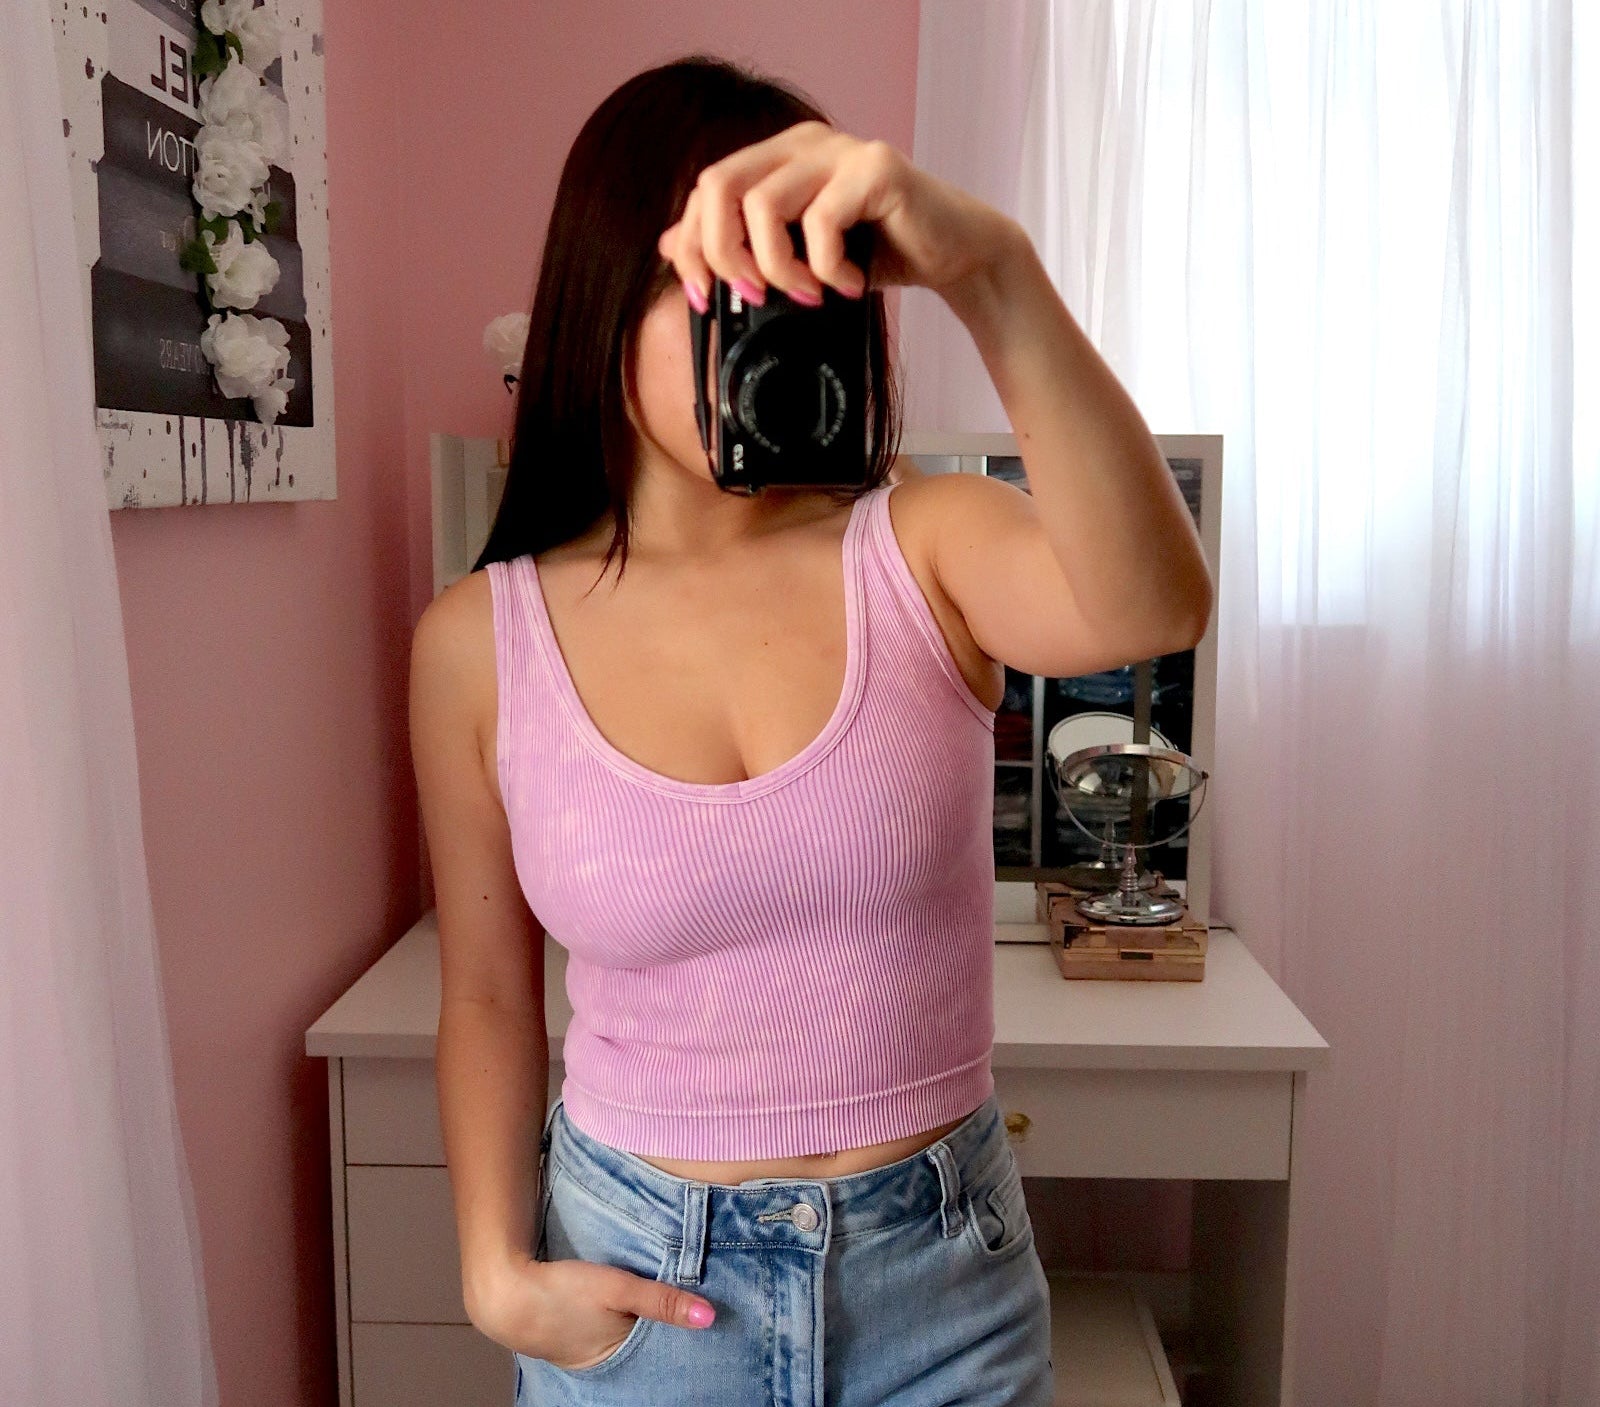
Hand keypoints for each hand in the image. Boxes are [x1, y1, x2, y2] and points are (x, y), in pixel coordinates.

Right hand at [470, 1252, 715, 1370]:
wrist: (502, 1291)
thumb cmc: (560, 1292)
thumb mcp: (617, 1288)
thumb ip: (662, 1301)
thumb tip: (710, 1317)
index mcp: (616, 1360)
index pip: (660, 1353)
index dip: (680, 1339)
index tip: (705, 1327)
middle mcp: (601, 1363)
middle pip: (643, 1349)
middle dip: (662, 1335)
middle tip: (687, 1315)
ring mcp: (583, 1352)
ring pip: (624, 1340)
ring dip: (639, 1325)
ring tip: (661, 1308)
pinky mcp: (570, 1335)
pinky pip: (604, 1333)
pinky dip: (618, 1322)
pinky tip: (623, 1309)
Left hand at [657, 120, 1021, 314]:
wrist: (956, 252)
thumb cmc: (880, 252)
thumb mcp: (800, 256)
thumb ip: (743, 244)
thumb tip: (671, 244)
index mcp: (778, 157)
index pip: (705, 190)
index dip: (692, 246)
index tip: (702, 296)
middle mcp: (804, 142)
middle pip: (718, 186)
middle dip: (723, 253)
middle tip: (753, 295)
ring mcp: (840, 151)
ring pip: (764, 205)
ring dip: (778, 267)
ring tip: (809, 294)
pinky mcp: (876, 169)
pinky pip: (822, 221)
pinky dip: (828, 268)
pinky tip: (850, 282)